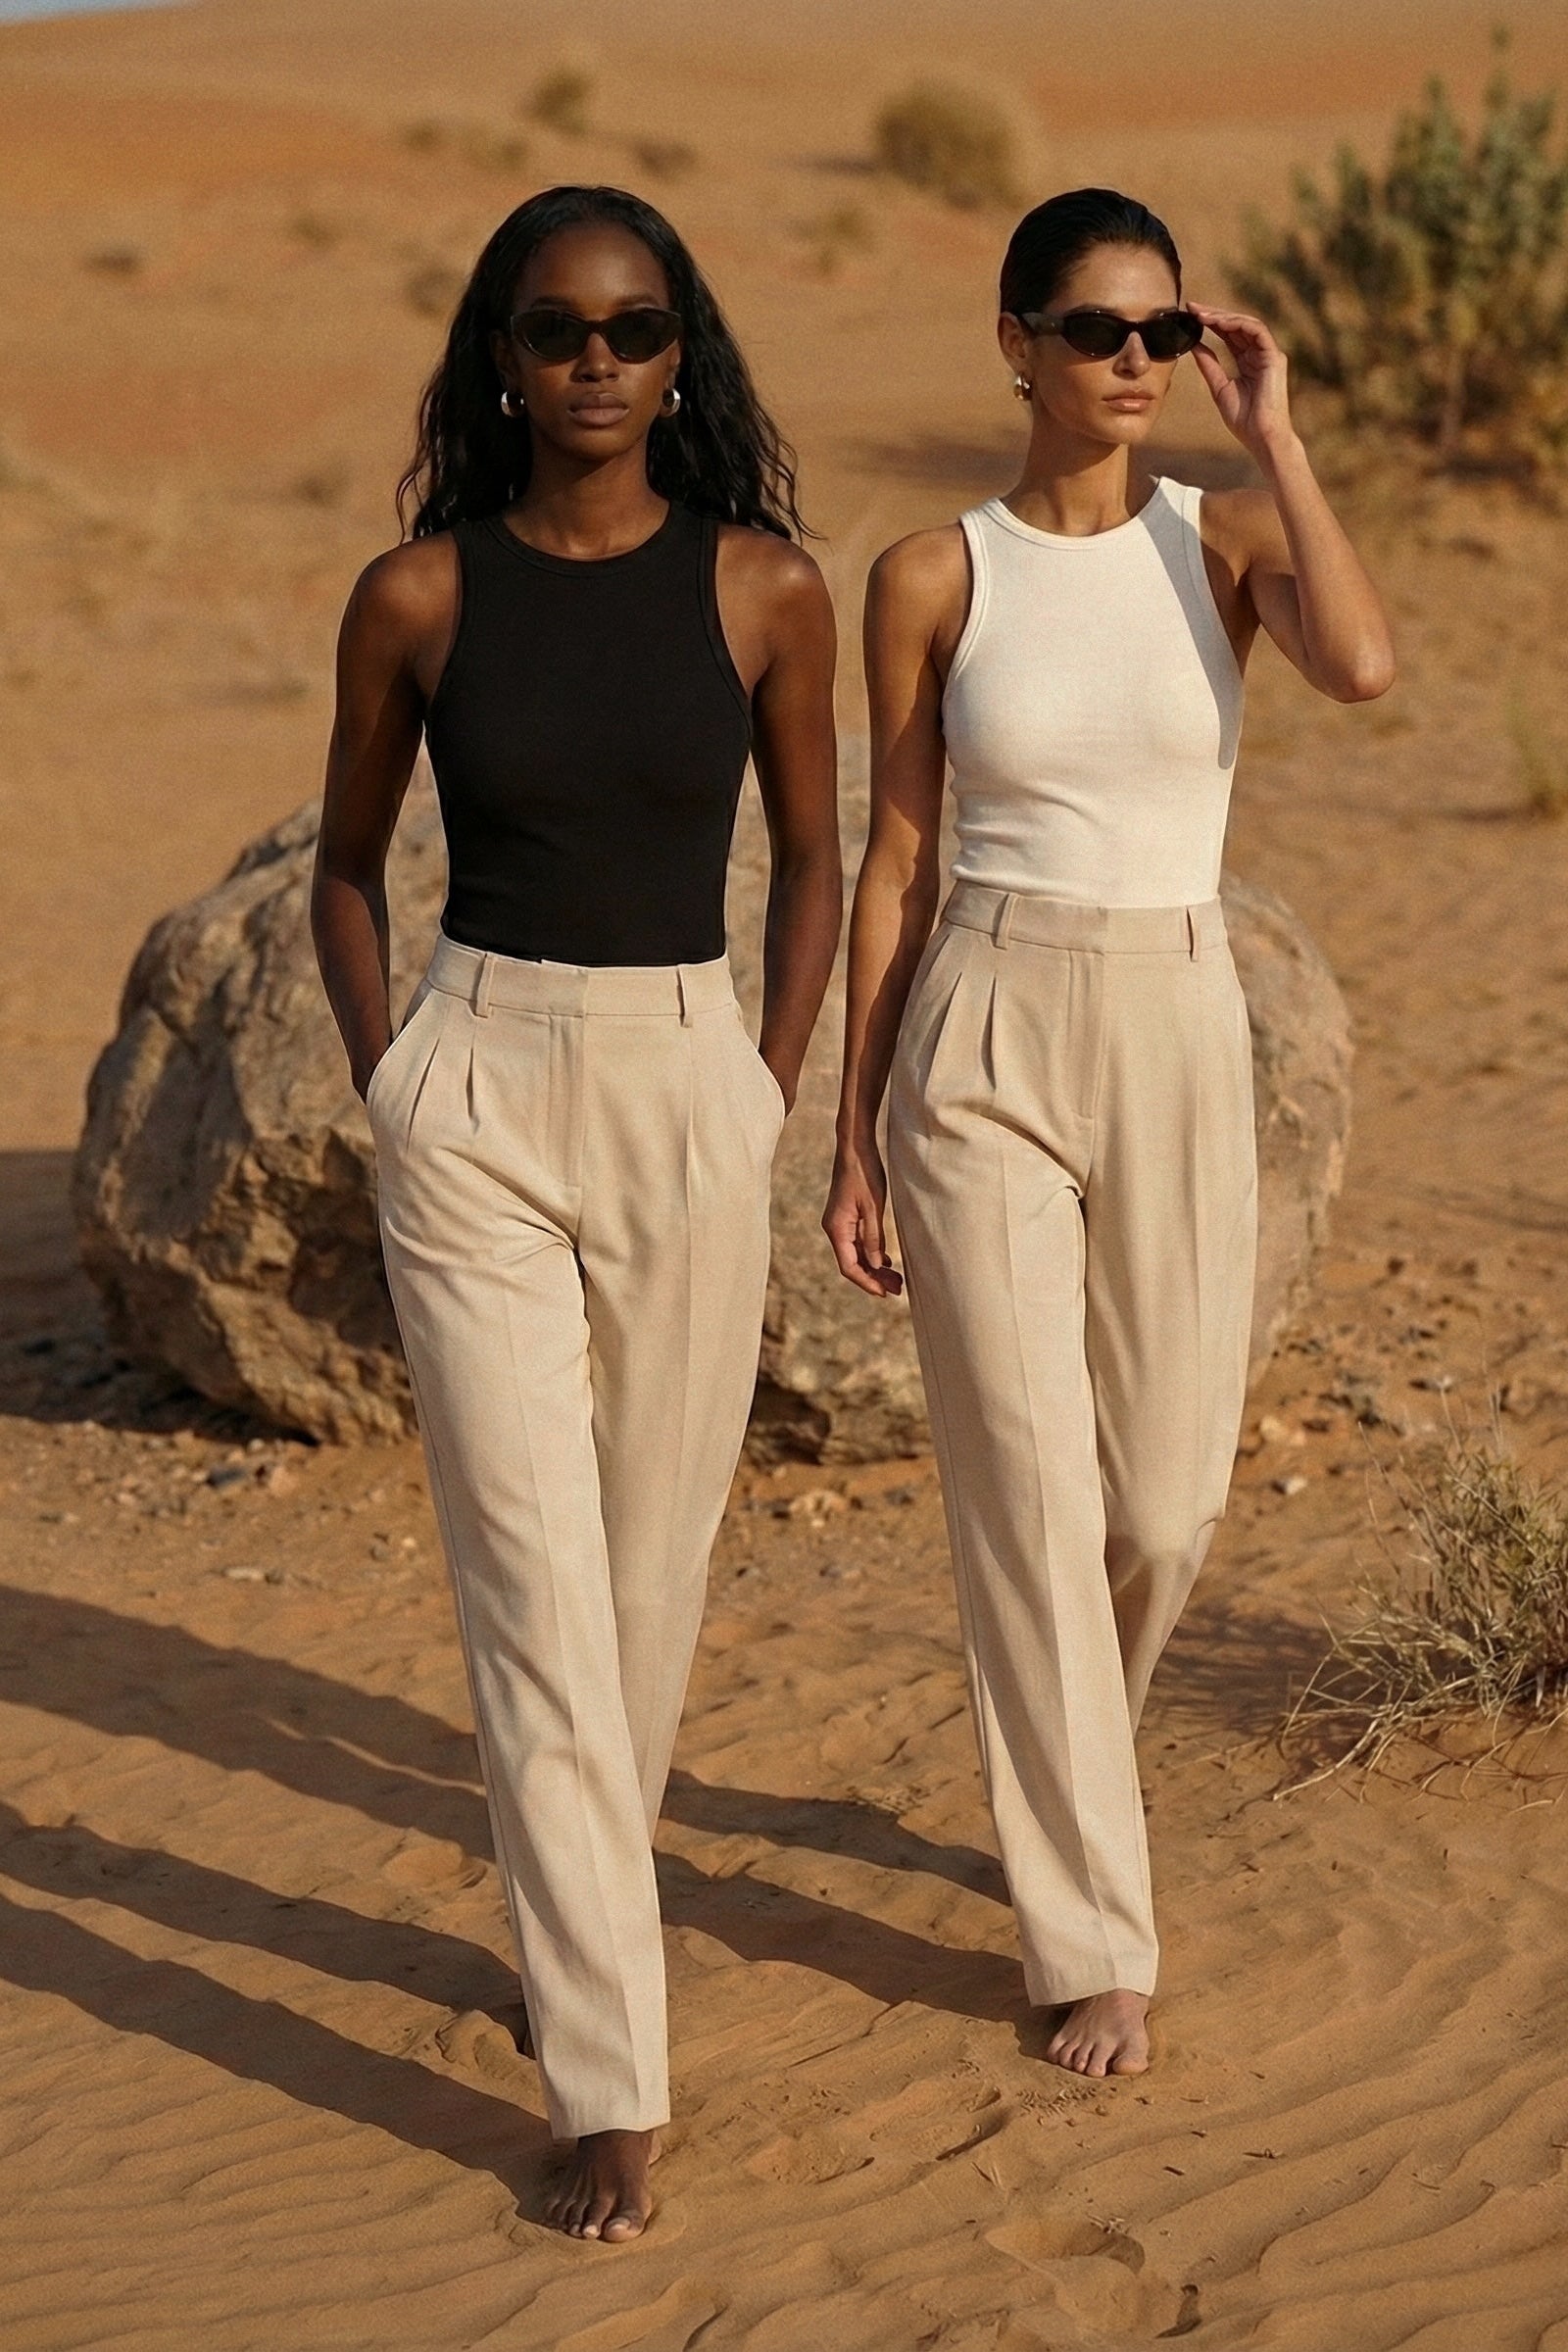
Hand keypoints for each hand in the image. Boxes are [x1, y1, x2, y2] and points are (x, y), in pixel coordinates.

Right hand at [822, 1143, 902, 1297]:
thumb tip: (875, 1264)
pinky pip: (857, 1242)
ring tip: (897, 1278)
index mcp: (837, 1228)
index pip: (849, 1266)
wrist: (854, 1147)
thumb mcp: (873, 1206)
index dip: (866, 1282)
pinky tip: (886, 1260)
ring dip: (874, 1267)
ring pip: (856, 1253)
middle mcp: (834, 1228)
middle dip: (874, 1277)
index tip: (884, 1293)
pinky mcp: (847, 1216)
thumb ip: (873, 1237)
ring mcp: (840, 1223)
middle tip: (898, 1289)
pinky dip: (871, 1253)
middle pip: (853, 1263)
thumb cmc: (864, 1172)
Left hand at [1189, 303, 1294, 461]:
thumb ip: (1209, 365)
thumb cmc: (1243, 419)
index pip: (1229, 334)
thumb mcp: (1219, 387)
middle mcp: (1259, 353)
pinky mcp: (1275, 356)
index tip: (1189, 315)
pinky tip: (1219, 322)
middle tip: (1191, 307)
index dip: (1210, 323)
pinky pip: (1257, 331)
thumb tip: (1193, 344)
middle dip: (1214, 314)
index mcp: (1247, 361)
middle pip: (1236, 325)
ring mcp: (1269, 353)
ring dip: (1223, 316)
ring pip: (1246, 323)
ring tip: (1201, 314)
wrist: (1261, 437)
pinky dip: (1238, 323)